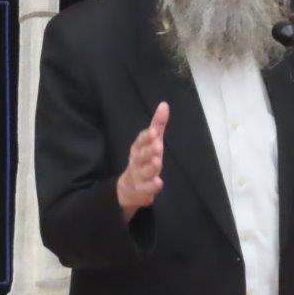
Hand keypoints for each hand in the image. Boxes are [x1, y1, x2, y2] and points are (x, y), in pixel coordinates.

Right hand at [116, 102, 168, 221]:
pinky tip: (159, 183)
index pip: (140, 140)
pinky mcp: (142, 189)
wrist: (129, 187)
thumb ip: (157, 124)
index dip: (146, 137)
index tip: (153, 131)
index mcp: (138, 148)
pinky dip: (152, 186)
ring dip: (150, 167)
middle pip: (141, 155)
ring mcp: (138, 175)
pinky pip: (146, 188)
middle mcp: (136, 160)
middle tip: (157, 145)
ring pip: (144, 171)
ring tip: (157, 161)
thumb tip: (164, 105)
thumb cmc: (143, 159)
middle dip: (148, 150)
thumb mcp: (151, 142)